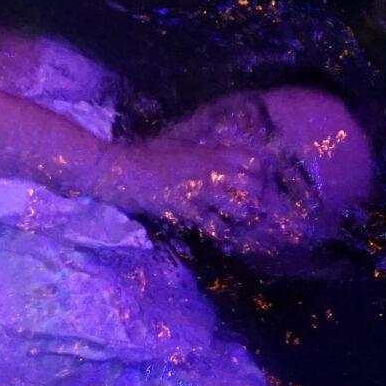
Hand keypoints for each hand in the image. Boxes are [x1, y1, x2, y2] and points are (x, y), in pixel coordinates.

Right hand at [98, 136, 313, 253]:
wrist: (121, 169)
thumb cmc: (147, 154)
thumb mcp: (180, 145)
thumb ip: (204, 151)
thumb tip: (220, 156)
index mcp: (210, 153)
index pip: (252, 159)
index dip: (263, 172)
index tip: (265, 182)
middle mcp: (210, 170)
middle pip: (251, 185)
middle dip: (257, 198)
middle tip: (259, 210)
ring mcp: (199, 191)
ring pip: (237, 207)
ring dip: (242, 217)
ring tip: (244, 225)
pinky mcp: (185, 210)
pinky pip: (213, 226)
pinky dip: (223, 234)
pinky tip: (227, 241)